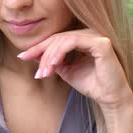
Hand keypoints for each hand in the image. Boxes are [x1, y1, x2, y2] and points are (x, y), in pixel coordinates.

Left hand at [17, 29, 132, 113]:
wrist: (110, 99)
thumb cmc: (91, 84)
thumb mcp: (66, 70)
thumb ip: (53, 61)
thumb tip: (32, 55)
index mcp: (82, 38)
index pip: (56, 39)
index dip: (38, 48)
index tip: (22, 57)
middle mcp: (90, 33)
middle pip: (57, 38)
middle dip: (42, 54)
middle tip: (36, 72)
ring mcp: (96, 36)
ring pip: (63, 40)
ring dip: (49, 56)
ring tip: (44, 72)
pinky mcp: (101, 42)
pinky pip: (73, 42)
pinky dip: (60, 52)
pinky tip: (53, 65)